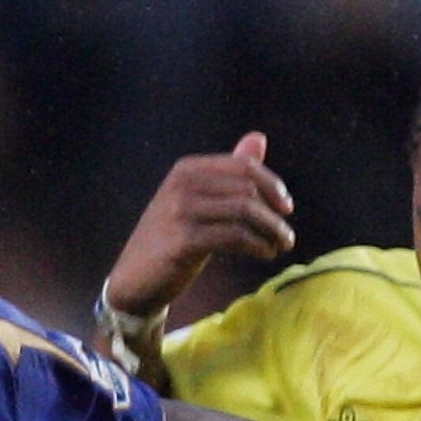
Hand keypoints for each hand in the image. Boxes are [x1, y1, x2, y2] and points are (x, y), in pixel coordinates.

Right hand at [104, 132, 294, 319]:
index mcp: (187, 170)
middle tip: (287, 237)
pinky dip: (257, 246)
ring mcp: (181, 211)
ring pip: (245, 212)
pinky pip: (235, 237)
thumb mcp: (198, 203)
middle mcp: (183, 184)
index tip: (286, 209)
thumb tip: (259, 139)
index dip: (272, 185)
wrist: (133, 281)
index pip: (243, 166)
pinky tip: (265, 255)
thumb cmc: (170, 242)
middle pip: (247, 188)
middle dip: (274, 214)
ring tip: (280, 248)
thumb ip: (228, 174)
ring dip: (270, 232)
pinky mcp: (184, 241)